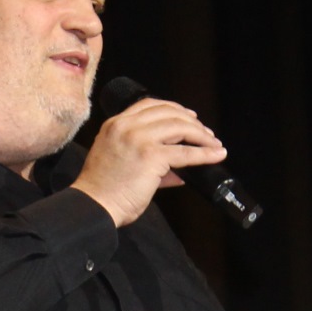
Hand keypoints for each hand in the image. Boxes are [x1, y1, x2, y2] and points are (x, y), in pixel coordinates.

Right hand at [71, 98, 225, 226]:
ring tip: (213, 143)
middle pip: (168, 112)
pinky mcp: (152, 155)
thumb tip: (178, 172)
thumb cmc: (104, 191)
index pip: (149, 104)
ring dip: (201, 135)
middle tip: (206, 133)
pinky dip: (205, 153)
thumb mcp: (120, 162)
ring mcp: (139, 138)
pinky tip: (217, 155)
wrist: (94, 206)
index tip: (190, 117)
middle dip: (192, 121)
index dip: (173, 108)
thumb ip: (148, 160)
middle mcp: (126, 126)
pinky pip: (185, 151)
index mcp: (115, 124)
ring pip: (180, 127)